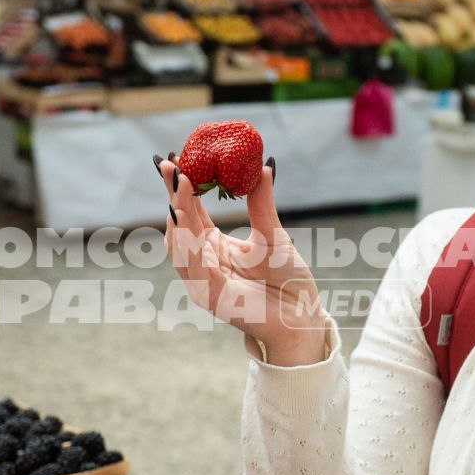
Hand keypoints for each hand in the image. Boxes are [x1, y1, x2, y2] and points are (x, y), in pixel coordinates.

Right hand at [160, 155, 326, 363]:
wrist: (302, 315)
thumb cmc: (287, 279)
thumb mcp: (273, 235)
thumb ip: (262, 203)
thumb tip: (264, 165)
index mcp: (212, 247)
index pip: (189, 212)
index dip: (181, 188)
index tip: (175, 159)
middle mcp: (201, 264)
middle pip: (179, 226)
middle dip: (173, 196)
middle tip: (172, 166)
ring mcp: (203, 283)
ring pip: (180, 247)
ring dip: (178, 217)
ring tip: (180, 187)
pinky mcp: (212, 299)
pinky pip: (196, 271)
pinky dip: (191, 248)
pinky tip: (189, 225)